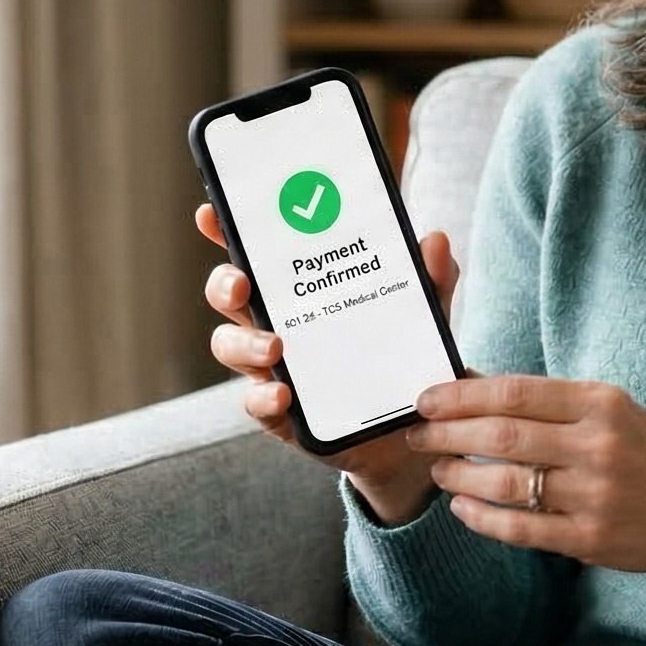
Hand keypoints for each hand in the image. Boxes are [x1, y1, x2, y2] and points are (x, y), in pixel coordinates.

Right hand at [196, 200, 463, 515]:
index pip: (256, 253)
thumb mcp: (426, 314)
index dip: (226, 231)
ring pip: (230, 346)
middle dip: (224, 283)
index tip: (211, 214)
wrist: (414, 430)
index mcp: (302, 290)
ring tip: (274, 347)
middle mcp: (277, 323)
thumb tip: (434, 239)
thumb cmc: (406, 357)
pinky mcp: (281, 414)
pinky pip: (256, 403)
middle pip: (228, 295)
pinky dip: (263, 398)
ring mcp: (272, 369)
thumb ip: (431, 278)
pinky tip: (282, 395)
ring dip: (243, 343)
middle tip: (242, 283)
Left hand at [401, 375, 645, 597]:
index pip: (515, 392)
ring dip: (458, 474)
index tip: (426, 399)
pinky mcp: (590, 540)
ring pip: (504, 482)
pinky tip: (462, 507)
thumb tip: (475, 388)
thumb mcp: (612, 412)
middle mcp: (598, 446)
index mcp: (603, 403)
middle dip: (446, 434)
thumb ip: (551, 404)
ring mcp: (594, 496)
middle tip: (415, 434)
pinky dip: (481, 517)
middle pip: (502, 434)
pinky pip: (519, 527)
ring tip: (437, 469)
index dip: (461, 395)